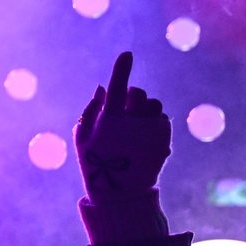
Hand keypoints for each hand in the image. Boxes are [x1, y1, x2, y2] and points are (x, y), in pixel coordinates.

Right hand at [74, 52, 171, 202]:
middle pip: (138, 94)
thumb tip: (104, 87)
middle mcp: (132, 122)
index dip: (121, 69)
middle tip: (127, 106)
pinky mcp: (164, 137)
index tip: (127, 54)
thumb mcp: (81, 138)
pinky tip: (144, 137)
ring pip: (153, 104)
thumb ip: (90, 111)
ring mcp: (150, 130)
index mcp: (109, 120)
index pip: (117, 88)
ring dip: (145, 108)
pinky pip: (161, 118)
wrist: (120, 192)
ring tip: (136, 123)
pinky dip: (153, 122)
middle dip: (133, 95)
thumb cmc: (95, 162)